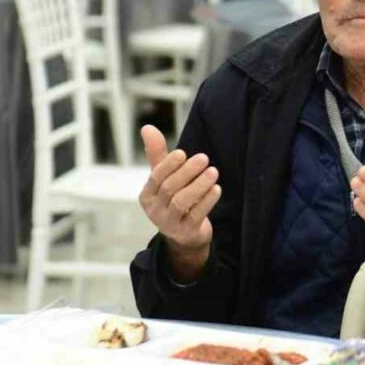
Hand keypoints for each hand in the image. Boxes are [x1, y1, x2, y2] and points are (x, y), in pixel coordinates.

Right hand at [137, 125, 220, 281]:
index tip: (183, 153)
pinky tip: (217, 189)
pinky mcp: (186, 232)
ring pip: (182, 202)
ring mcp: (170, 223)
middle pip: (170, 188)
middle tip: (204, 158)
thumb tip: (147, 127)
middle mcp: (155, 210)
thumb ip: (158, 154)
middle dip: (187, 172)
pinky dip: (207, 201)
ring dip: (199, 185)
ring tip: (213, 172)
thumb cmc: (173, 200)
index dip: (169, 165)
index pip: (156, 177)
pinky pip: (196, 215)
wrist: (185, 236)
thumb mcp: (164, 178)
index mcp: (147, 195)